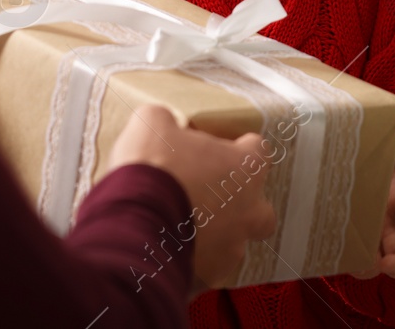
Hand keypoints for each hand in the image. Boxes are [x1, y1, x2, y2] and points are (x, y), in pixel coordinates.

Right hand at [107, 105, 277, 294]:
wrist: (133, 225)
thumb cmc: (153, 169)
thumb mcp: (152, 125)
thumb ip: (164, 119)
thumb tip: (161, 121)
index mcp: (245, 169)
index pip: (258, 151)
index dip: (237, 148)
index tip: (216, 150)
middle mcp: (249, 210)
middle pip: (261, 207)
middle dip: (241, 203)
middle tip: (209, 195)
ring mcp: (233, 246)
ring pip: (235, 242)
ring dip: (215, 234)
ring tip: (182, 228)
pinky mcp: (212, 274)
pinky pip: (209, 268)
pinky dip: (195, 261)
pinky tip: (171, 251)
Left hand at [352, 129, 394, 279]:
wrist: (338, 140)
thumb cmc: (373, 140)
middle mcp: (390, 221)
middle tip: (390, 263)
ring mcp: (368, 230)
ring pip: (380, 262)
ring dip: (377, 269)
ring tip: (366, 264)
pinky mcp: (345, 233)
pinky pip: (352, 257)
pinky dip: (351, 263)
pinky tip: (343, 257)